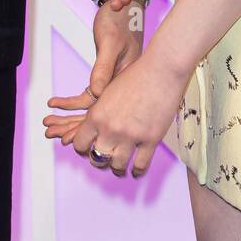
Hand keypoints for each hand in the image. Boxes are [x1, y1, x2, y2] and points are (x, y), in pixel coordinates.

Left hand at [42, 0, 146, 150]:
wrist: (127, 10)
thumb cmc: (120, 23)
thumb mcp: (111, 43)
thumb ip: (104, 68)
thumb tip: (96, 92)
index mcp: (122, 83)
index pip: (99, 112)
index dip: (81, 127)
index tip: (63, 137)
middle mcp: (118, 88)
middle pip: (93, 115)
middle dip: (70, 127)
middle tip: (48, 131)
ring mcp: (114, 85)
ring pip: (90, 108)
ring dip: (69, 117)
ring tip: (48, 125)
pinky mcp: (108, 78)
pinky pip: (90, 96)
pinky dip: (73, 103)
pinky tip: (57, 104)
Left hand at [68, 46, 191, 177]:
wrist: (160, 70)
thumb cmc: (135, 76)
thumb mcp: (108, 93)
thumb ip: (99, 113)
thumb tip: (94, 128)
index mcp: (96, 115)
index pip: (80, 144)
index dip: (83, 148)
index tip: (89, 148)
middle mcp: (110, 129)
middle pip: (96, 159)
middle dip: (99, 160)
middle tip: (104, 159)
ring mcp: (131, 136)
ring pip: (117, 166)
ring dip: (117, 168)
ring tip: (120, 167)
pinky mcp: (150, 140)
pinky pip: (140, 166)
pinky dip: (136, 171)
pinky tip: (135, 170)